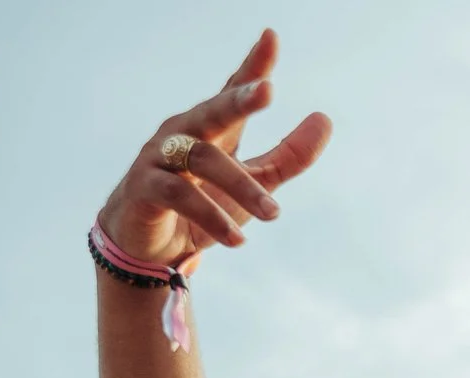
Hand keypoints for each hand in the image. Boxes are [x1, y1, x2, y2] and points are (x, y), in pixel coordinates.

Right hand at [96, 30, 331, 266]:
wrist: (154, 248)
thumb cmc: (205, 205)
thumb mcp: (256, 182)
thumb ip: (289, 155)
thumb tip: (325, 119)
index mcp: (213, 128)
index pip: (232, 91)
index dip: (252, 66)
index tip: (271, 38)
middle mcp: (184, 133)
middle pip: (213, 111)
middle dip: (239, 100)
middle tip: (269, 91)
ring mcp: (160, 157)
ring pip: (203, 158)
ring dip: (242, 185)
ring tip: (273, 214)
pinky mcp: (145, 188)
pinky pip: (179, 194)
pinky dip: (211, 217)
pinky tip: (238, 239)